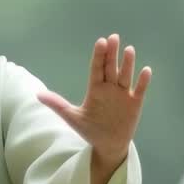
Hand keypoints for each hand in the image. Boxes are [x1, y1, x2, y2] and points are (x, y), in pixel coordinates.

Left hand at [38, 34, 151, 168]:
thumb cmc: (90, 129)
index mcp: (96, 89)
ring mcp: (123, 95)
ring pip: (125, 76)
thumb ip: (57, 104)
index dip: (99, 56)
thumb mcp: (72, 117)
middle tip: (113, 37)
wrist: (107, 146)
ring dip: (127, 64)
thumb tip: (38, 95)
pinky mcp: (134, 104)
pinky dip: (143, 81)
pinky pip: (139, 90)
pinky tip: (146, 70)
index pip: (97, 69)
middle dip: (112, 54)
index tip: (101, 42)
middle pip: (111, 68)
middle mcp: (110, 88)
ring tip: (128, 50)